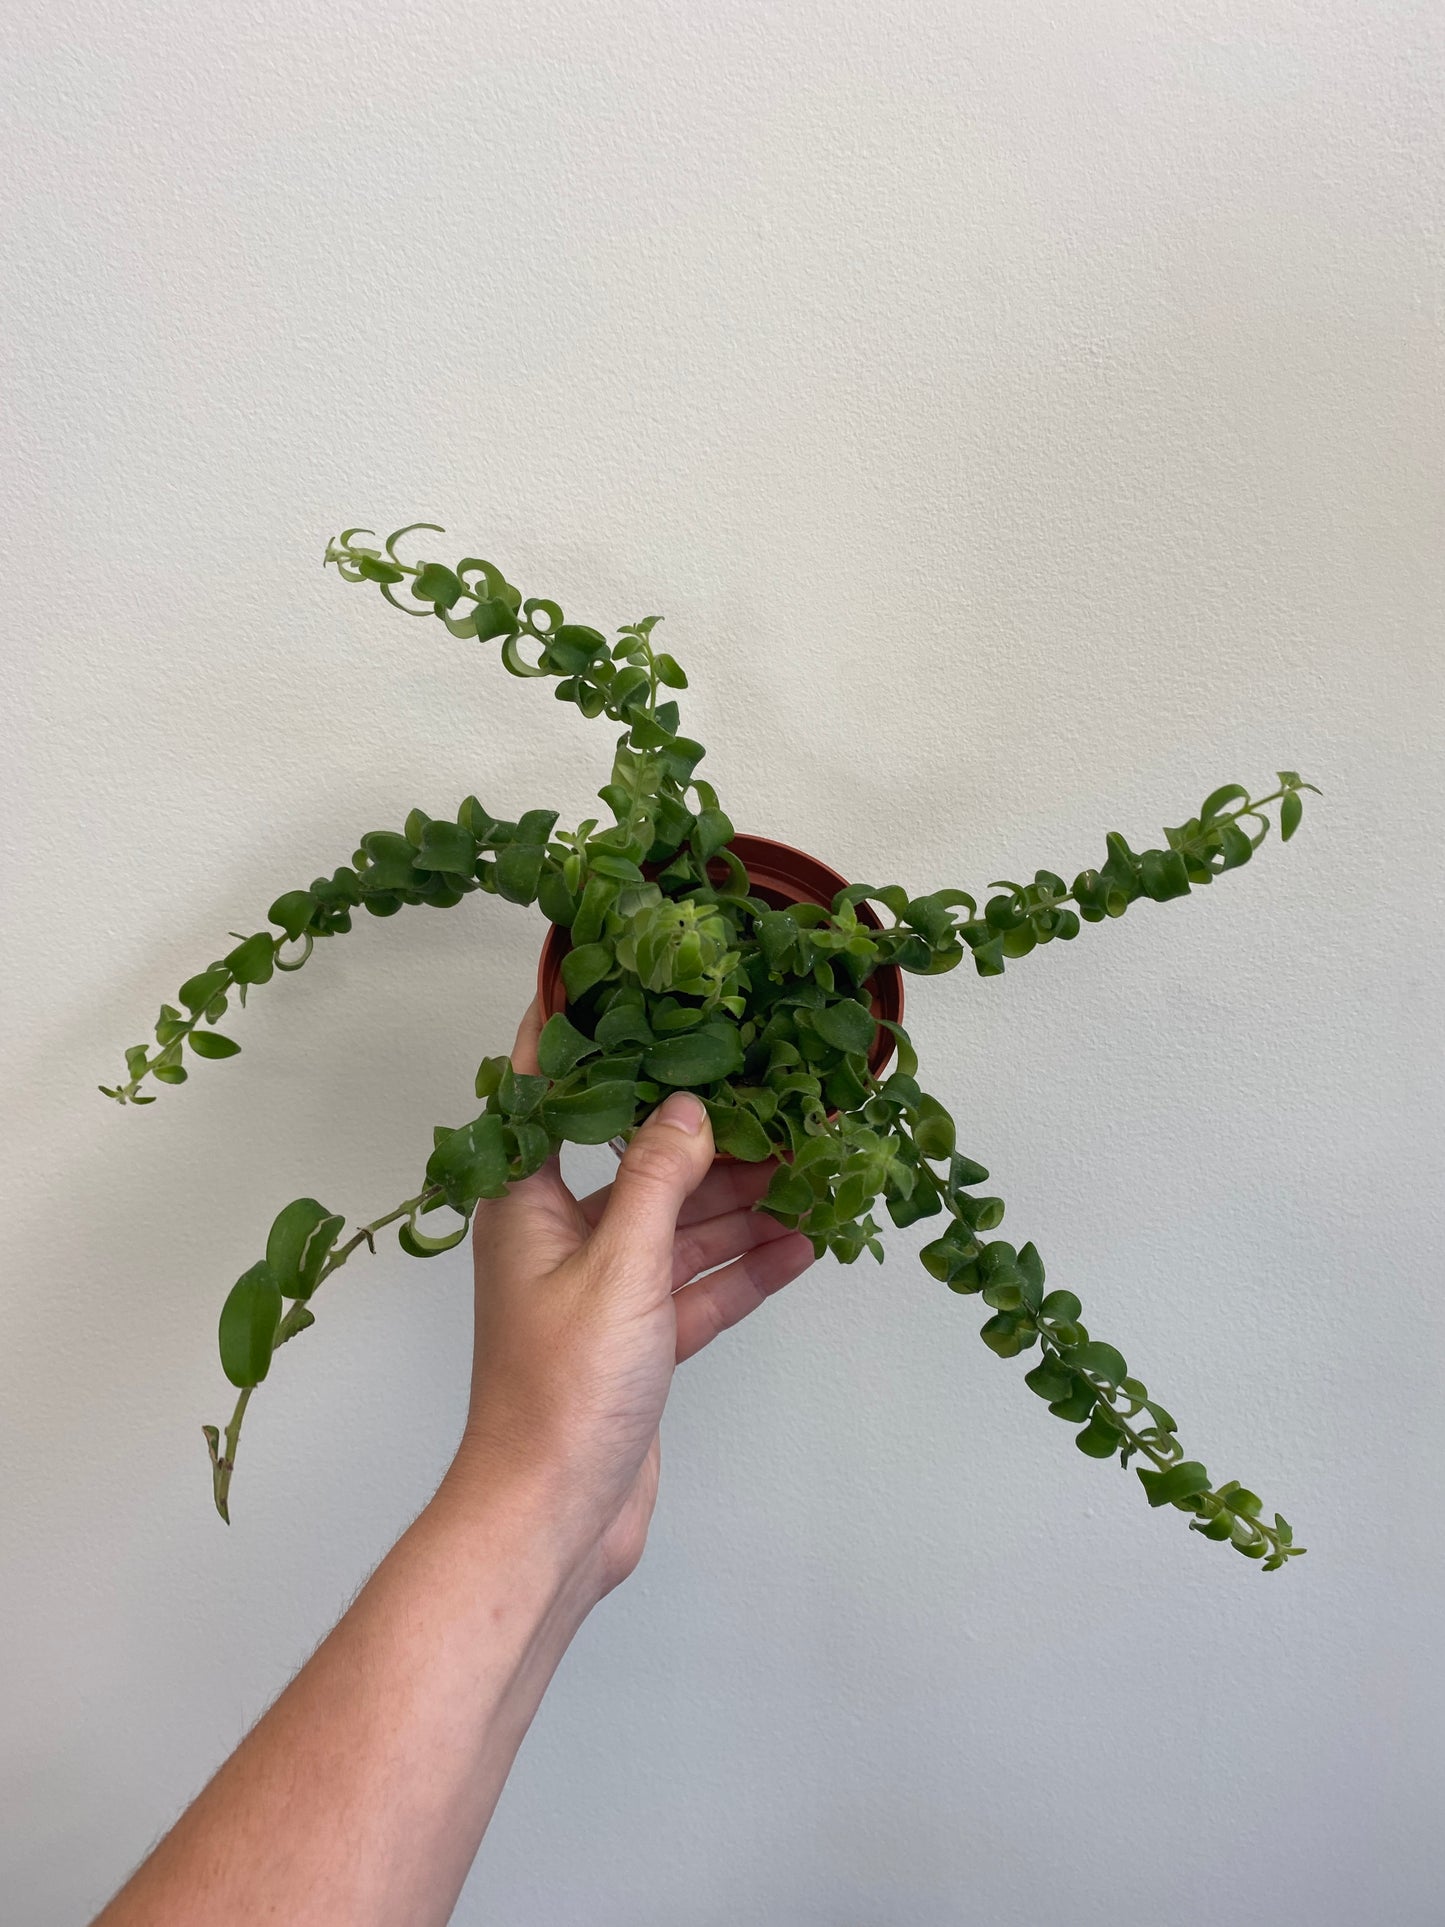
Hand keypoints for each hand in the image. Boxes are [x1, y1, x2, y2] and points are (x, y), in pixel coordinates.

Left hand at [451, 997, 815, 1599]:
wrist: (555, 1520)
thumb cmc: (561, 1395)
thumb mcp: (617, 1269)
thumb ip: (657, 1180)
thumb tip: (690, 1105)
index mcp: (527, 1205)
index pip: (548, 1096)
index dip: (579, 1038)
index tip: (621, 983)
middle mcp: (562, 1237)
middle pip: (641, 1160)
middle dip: (709, 1129)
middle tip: (774, 1086)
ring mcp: (605, 1291)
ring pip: (684, 1223)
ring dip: (746, 1198)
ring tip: (816, 1157)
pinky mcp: (642, 1340)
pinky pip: (703, 1285)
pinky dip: (750, 1266)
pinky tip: (808, 1239)